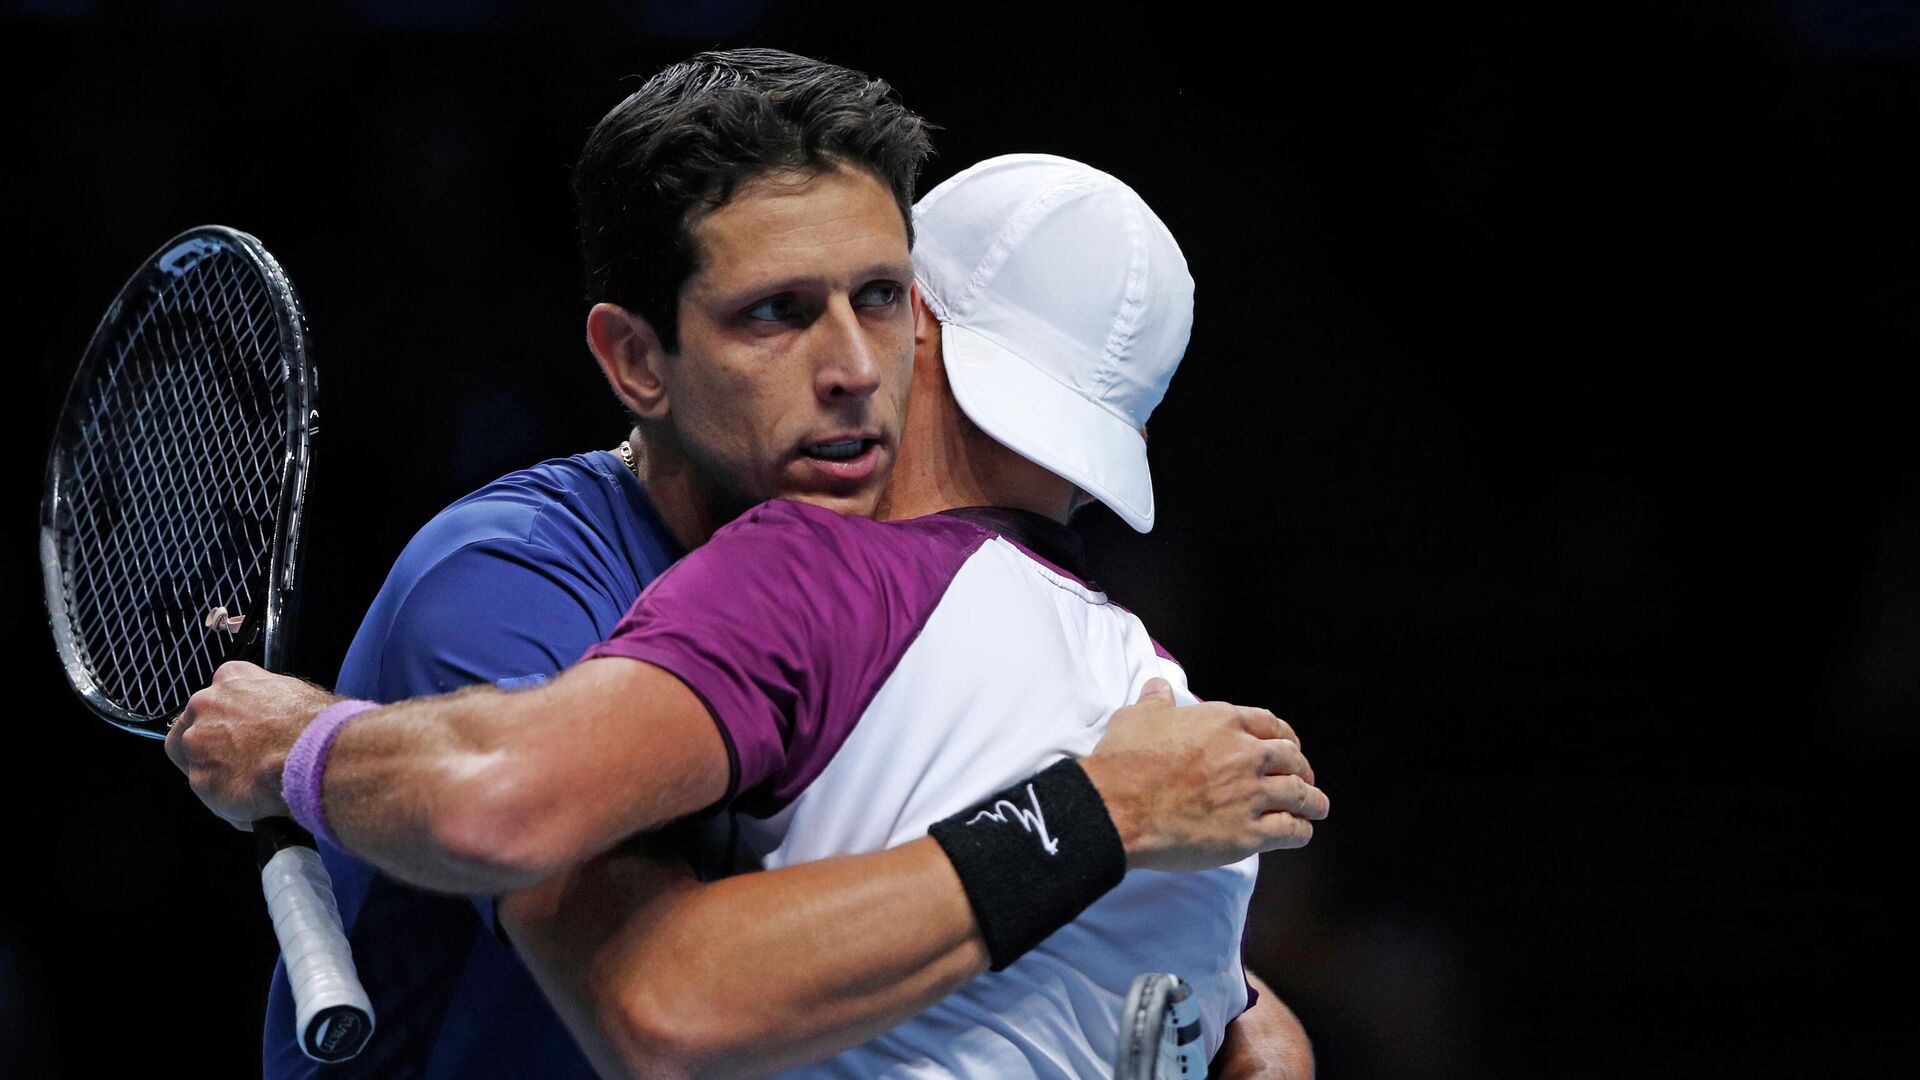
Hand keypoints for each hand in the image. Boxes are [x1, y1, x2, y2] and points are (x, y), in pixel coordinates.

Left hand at [165, 660, 340, 829]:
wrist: (315, 755)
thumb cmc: (315, 725)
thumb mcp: (293, 693)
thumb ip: (267, 701)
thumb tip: (273, 721)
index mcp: (230, 677)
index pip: (213, 696)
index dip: (224, 718)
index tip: (236, 732)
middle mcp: (205, 704)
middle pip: (190, 726)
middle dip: (207, 745)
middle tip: (233, 762)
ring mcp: (198, 742)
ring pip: (194, 762)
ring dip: (217, 774)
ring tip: (249, 788)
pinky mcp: (200, 779)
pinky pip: (210, 795)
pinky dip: (229, 803)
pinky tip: (255, 805)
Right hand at [1078, 679, 1326, 872]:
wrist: (1118, 808)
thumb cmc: (1124, 762)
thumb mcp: (1136, 718)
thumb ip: (1156, 702)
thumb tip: (1159, 686)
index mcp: (1223, 722)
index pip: (1269, 725)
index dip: (1283, 736)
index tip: (1288, 746)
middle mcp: (1245, 754)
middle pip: (1291, 759)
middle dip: (1301, 768)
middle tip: (1303, 777)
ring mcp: (1250, 794)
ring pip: (1299, 795)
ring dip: (1312, 801)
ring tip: (1317, 808)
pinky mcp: (1248, 833)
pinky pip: (1290, 830)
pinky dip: (1300, 831)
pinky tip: (1301, 833)